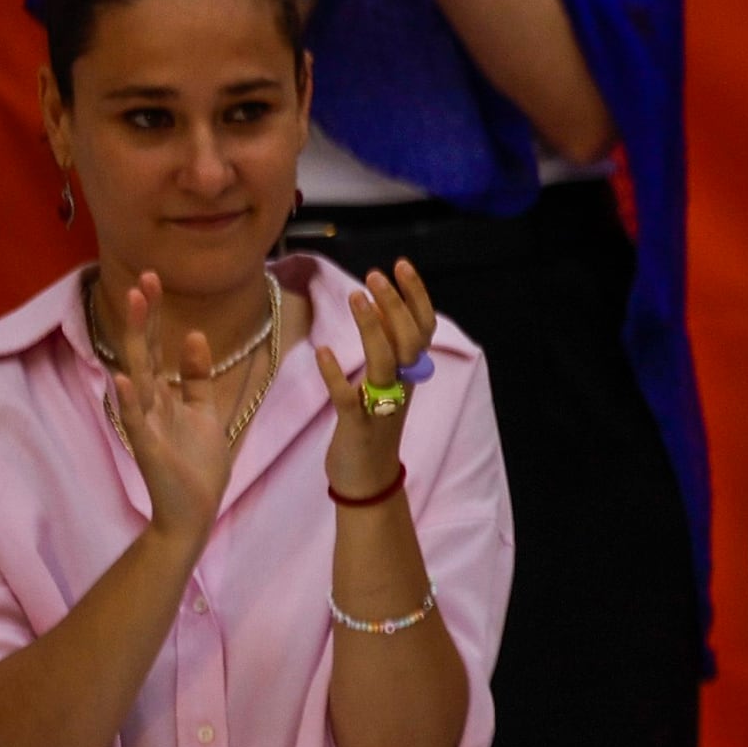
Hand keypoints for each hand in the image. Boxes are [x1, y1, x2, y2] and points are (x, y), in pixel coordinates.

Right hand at [103, 272, 255, 543]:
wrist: (193, 511)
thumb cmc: (197, 463)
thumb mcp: (204, 412)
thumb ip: (197, 377)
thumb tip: (196, 335)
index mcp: (163, 393)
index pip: (154, 345)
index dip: (154, 313)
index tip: (154, 278)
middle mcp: (148, 402)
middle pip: (142, 350)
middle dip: (143, 314)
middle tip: (144, 278)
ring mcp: (144, 422)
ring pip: (136, 374)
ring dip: (135, 340)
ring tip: (132, 305)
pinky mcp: (147, 447)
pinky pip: (134, 420)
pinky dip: (128, 400)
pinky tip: (122, 378)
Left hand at [316, 260, 439, 499]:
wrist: (368, 480)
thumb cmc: (371, 428)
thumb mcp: (385, 386)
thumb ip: (388, 351)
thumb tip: (383, 309)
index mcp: (410, 375)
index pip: (423, 329)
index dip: (416, 296)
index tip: (401, 266)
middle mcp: (401, 387)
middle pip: (409, 340)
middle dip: (395, 305)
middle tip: (376, 275)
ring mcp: (381, 406)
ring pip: (385, 362)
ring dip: (372, 327)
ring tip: (356, 295)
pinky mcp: (358, 426)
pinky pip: (349, 398)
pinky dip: (337, 374)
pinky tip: (324, 351)